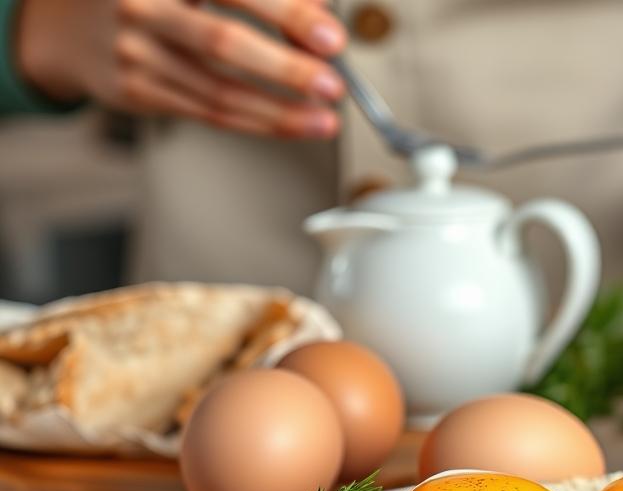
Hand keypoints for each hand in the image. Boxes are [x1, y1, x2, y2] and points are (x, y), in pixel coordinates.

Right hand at [16, 0, 346, 137]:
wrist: (68, 23)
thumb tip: (317, 14)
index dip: (287, 14)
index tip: (330, 37)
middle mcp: (143, 5)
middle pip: (222, 42)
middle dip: (285, 68)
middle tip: (332, 83)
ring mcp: (134, 51)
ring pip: (218, 90)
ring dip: (280, 110)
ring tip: (326, 118)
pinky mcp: (135, 91)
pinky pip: (208, 113)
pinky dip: (259, 122)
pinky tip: (294, 125)